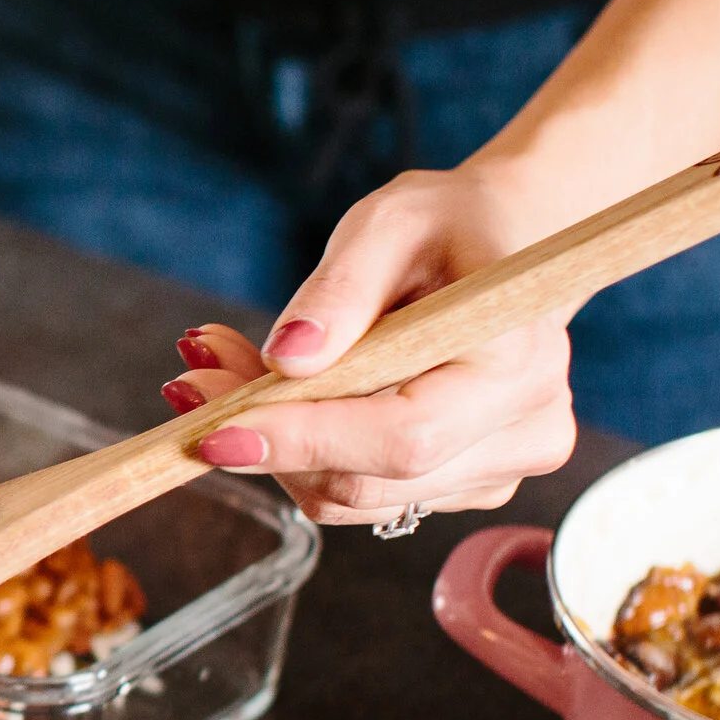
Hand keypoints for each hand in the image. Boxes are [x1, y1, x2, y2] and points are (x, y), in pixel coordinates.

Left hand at [162, 167, 577, 525]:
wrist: (502, 250)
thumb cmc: (451, 227)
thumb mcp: (391, 222)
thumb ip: (341, 289)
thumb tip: (288, 360)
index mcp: (518, 360)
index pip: (403, 435)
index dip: (305, 440)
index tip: (214, 432)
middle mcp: (525, 430)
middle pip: (368, 479)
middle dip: (267, 439)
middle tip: (195, 381)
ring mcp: (497, 469)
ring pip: (354, 497)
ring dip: (273, 446)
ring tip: (224, 373)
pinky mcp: (463, 486)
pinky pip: (362, 495)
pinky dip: (301, 453)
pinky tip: (271, 396)